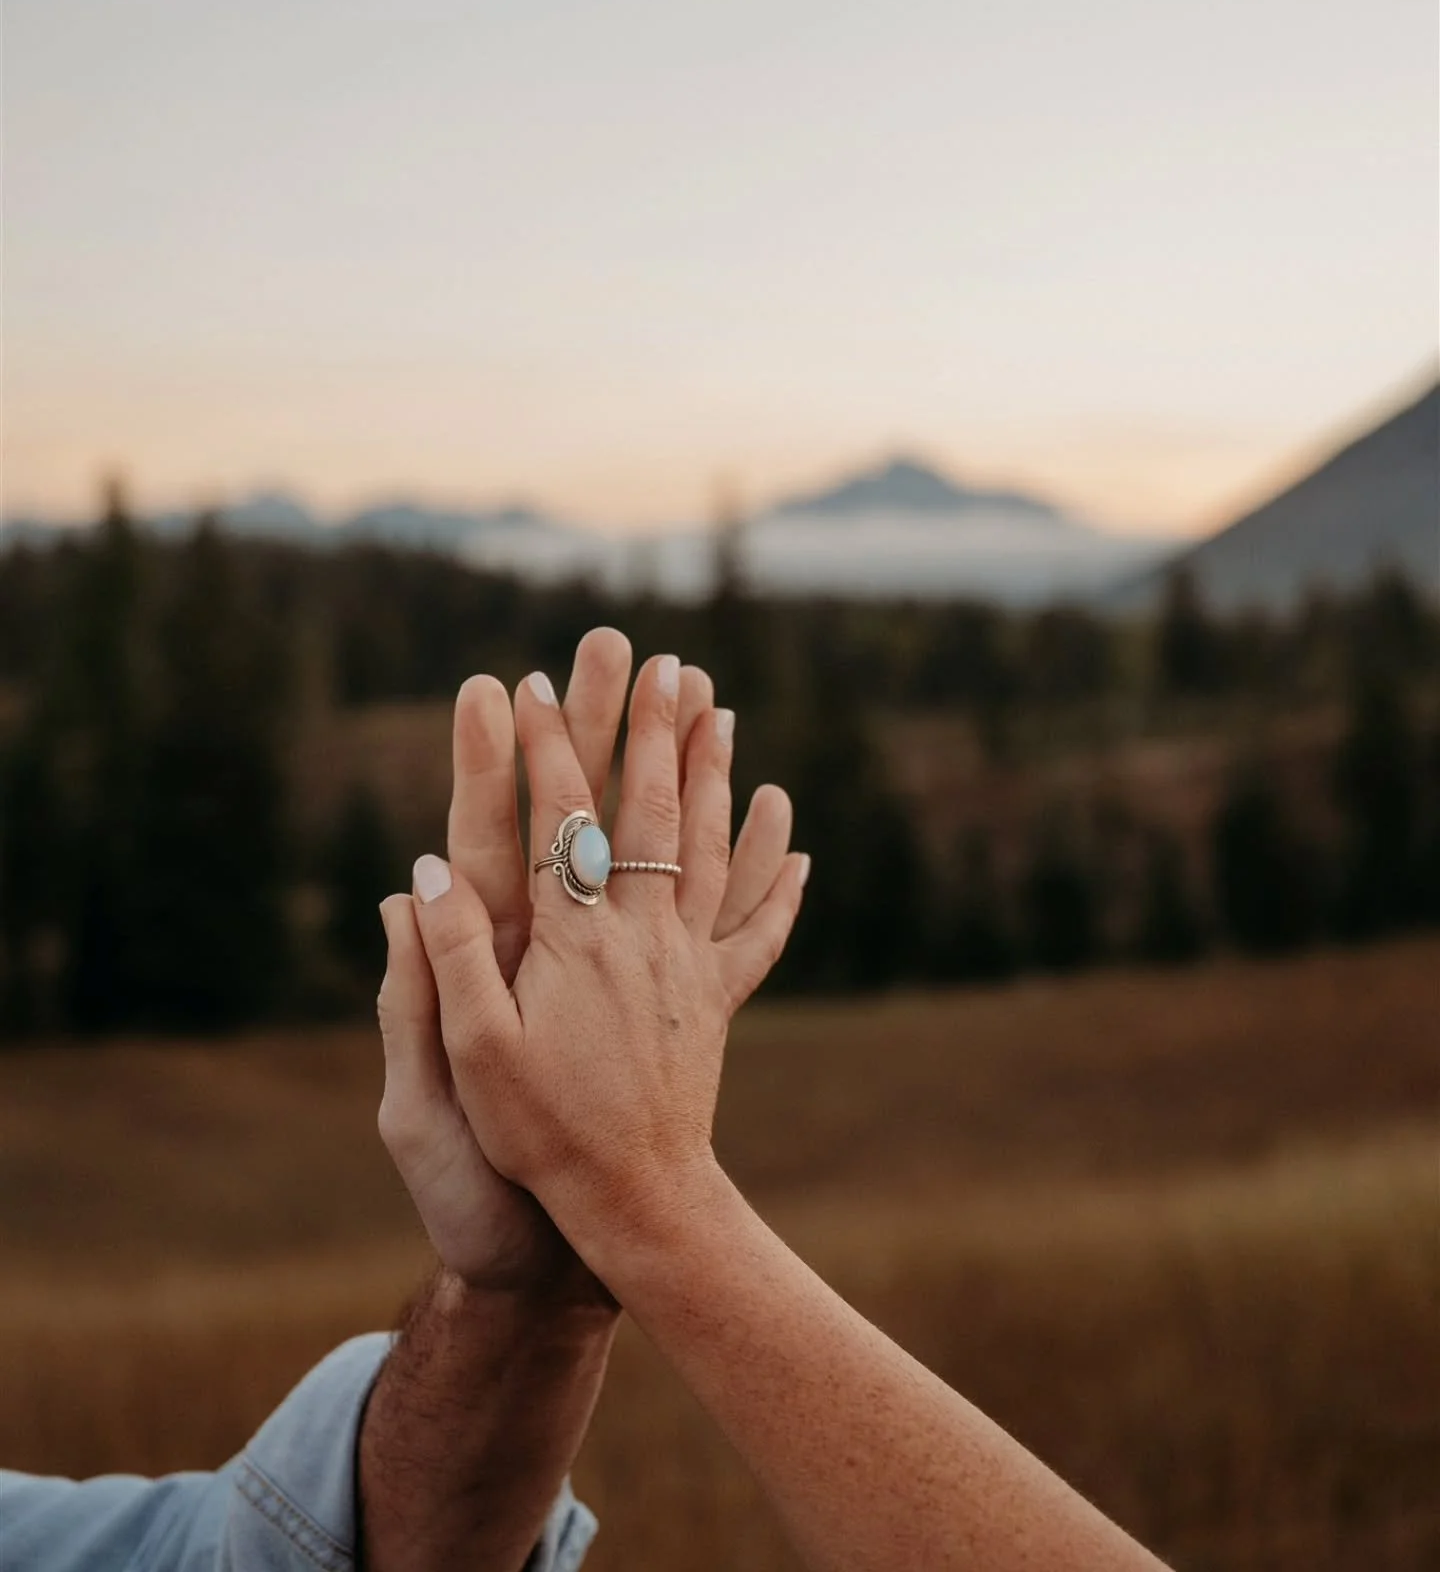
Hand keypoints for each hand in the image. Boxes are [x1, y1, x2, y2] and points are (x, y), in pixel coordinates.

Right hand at [408, 652, 809, 1283]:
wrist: (636, 1201)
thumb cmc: (541, 1132)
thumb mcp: (473, 1053)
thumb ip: (452, 958)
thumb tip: (423, 870)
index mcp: (573, 941)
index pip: (557, 819)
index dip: (542, 747)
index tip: (528, 682)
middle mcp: (640, 934)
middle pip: (650, 810)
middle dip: (651, 729)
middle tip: (661, 661)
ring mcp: (686, 962)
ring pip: (708, 847)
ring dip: (714, 772)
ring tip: (722, 710)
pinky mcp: (716, 997)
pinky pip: (755, 927)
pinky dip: (776, 879)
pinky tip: (796, 840)